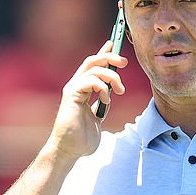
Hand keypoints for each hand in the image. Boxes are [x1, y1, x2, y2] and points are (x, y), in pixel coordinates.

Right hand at [46, 41, 127, 159]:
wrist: (71, 151)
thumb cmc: (82, 139)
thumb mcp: (98, 117)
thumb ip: (101, 104)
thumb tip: (110, 93)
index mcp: (82, 89)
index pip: (92, 66)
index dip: (102, 53)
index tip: (113, 43)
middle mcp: (76, 86)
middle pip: (93, 61)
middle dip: (110, 57)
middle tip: (124, 63)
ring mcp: (73, 89)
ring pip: (94, 68)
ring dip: (112, 77)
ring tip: (119, 91)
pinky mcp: (71, 95)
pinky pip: (90, 80)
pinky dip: (102, 87)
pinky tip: (106, 99)